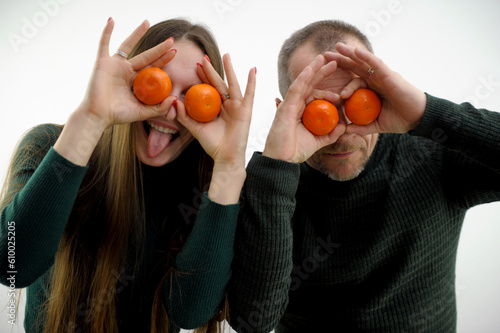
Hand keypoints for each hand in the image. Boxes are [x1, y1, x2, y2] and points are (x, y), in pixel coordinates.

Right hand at [80, 18, 177, 127]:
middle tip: (171, 40)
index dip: (163, 59)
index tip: (175, 52)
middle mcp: (126, 71)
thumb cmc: (118, 115)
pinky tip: (111, 20)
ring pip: (128, 45)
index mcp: (135, 81)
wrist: (98, 116)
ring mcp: (114, 65)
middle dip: (159, 48)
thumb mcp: (142, 112)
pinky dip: (107, 32)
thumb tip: (175, 98)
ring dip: (137, 33)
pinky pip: (104, 43)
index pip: (152, 67)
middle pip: (146, 56)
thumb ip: (158, 107)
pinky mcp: (102, 62)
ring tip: (147, 22)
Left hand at [175, 54, 255, 203]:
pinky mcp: (246, 110)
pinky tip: (252, 69)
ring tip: (226, 55)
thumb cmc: (211, 144)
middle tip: (204, 56)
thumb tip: (173, 102)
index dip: (202, 76)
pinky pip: (249, 93)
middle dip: (211, 70)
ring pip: (232, 84)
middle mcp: (226, 105)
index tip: (194, 65)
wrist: (224, 157)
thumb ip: (184, 116)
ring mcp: (237, 106)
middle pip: (218, 83)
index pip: (207, 88)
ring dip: (230, 69)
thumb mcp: (195, 128)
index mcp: (215, 108)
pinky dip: (252, 82)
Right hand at [262, 55, 344, 162]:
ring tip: (324, 58)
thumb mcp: (318, 142)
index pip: (315, 95)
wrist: (283, 160)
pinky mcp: (286, 106)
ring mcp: (290, 104)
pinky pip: (296, 89)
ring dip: (313, 69)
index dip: (327, 88)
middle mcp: (295, 105)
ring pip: (302, 82)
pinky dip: (303, 78)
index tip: (340, 87)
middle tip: (335, 62)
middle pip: (310, 84)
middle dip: (321, 72)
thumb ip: (331, 134)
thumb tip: (344, 126)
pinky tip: (311, 69)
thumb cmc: (296, 151)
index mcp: (302, 112)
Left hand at [325, 43, 426, 135]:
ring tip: (338, 47)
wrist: (417, 118)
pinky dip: (366, 57)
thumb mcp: (375, 125)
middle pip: (355, 67)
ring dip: (350, 53)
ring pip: (363, 61)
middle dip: (340, 60)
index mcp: (370, 89)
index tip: (324, 75)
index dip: (339, 76)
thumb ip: (360, 127)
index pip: (352, 79)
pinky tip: (356, 51)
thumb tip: (344, 131)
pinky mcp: (389, 75)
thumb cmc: (399, 119)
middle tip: (324, 55)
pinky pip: (376, 64)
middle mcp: (375, 79)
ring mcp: (382, 75)